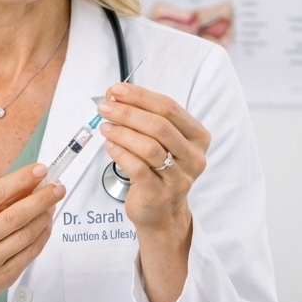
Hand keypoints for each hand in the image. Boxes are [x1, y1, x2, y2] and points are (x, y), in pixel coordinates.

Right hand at [0, 163, 64, 301]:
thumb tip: (27, 185)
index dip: (21, 180)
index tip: (39, 171)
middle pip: (15, 216)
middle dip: (41, 199)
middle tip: (56, 188)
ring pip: (26, 235)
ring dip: (44, 217)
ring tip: (51, 205)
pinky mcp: (3, 276)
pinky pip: (30, 253)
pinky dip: (42, 235)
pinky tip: (46, 225)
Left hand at [97, 82, 210, 301]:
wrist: (161, 212)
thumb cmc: (158, 171)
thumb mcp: (159, 142)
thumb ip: (143, 118)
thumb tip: (114, 96)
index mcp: (197, 137)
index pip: (169, 108)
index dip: (141, 96)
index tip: (116, 90)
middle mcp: (193, 156)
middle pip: (159, 126)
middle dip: (128, 112)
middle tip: (105, 107)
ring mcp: (179, 177)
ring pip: (149, 147)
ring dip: (122, 132)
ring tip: (104, 126)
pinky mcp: (159, 193)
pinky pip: (137, 168)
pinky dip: (120, 153)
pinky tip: (109, 145)